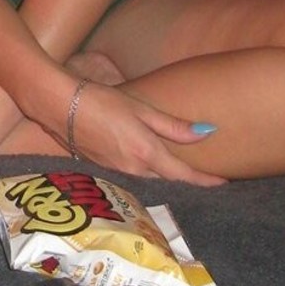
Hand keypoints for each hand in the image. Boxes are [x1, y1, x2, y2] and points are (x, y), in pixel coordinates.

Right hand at [67, 81, 225, 186]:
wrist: (59, 105)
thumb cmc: (101, 101)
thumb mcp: (141, 109)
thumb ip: (173, 126)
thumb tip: (207, 132)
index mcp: (146, 153)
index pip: (184, 175)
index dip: (206, 181)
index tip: (225, 184)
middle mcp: (133, 170)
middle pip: (168, 182)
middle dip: (188, 182)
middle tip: (207, 178)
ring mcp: (116, 173)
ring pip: (150, 182)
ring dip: (167, 180)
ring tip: (182, 174)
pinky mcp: (103, 169)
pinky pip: (133, 178)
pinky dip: (147, 175)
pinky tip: (149, 167)